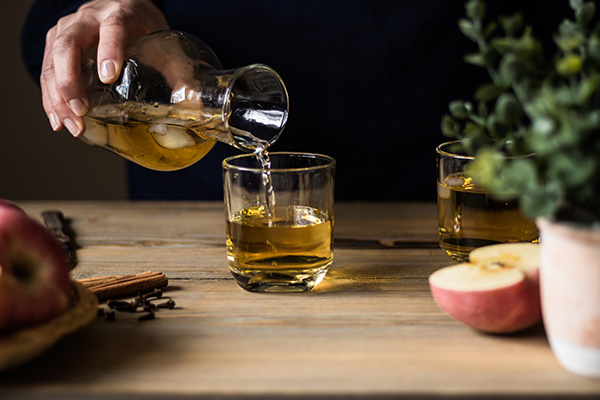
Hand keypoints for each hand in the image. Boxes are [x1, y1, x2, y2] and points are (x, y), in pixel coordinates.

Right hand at [41, 0, 168, 135]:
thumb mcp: (165, 45)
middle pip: (69, 44)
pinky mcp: (56, 42)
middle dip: (70, 80)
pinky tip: (58, 120)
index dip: (109, 50)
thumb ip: (179, 73)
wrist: (126, 8)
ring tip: (71, 124)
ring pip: (52, 58)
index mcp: (120, 14)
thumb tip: (194, 101)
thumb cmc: (145, 29)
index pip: (113, 28)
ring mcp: (68, 28)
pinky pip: (46, 68)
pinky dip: (50, 97)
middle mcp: (89, 18)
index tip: (108, 76)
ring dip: (57, 95)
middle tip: (81, 110)